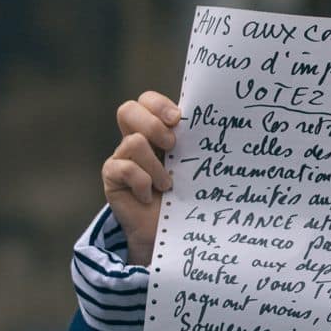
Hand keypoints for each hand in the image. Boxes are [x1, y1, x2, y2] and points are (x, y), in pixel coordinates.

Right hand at [102, 91, 179, 265]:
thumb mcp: (193, 163)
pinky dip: (142, 183)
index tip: (179, 119)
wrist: (172, 230)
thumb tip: (218, 122)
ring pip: (134, 142)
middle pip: (127, 110)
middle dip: (152, 124)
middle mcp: (135, 139)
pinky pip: (124, 168)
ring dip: (156, 166)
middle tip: (172, 145)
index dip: (158, 104)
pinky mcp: (112, 177)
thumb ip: (193, 142)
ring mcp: (121, 158)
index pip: (146, 100)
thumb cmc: (188, 193)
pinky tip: (149, 197)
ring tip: (168, 184)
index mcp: (156, 130)